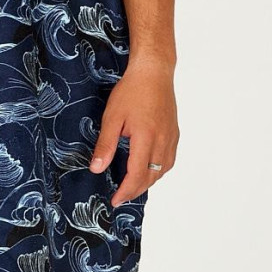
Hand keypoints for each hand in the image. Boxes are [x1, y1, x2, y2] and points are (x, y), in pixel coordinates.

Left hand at [88, 56, 178, 205]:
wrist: (154, 71)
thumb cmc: (132, 90)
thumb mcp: (112, 117)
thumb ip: (105, 144)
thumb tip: (97, 168)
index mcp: (146, 138)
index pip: (137, 175)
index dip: (126, 191)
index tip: (115, 200)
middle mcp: (162, 141)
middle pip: (151, 177)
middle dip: (136, 190)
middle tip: (121, 196)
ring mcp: (171, 137)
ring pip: (163, 170)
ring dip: (149, 182)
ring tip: (133, 186)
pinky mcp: (174, 132)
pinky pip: (169, 160)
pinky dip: (159, 170)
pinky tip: (149, 169)